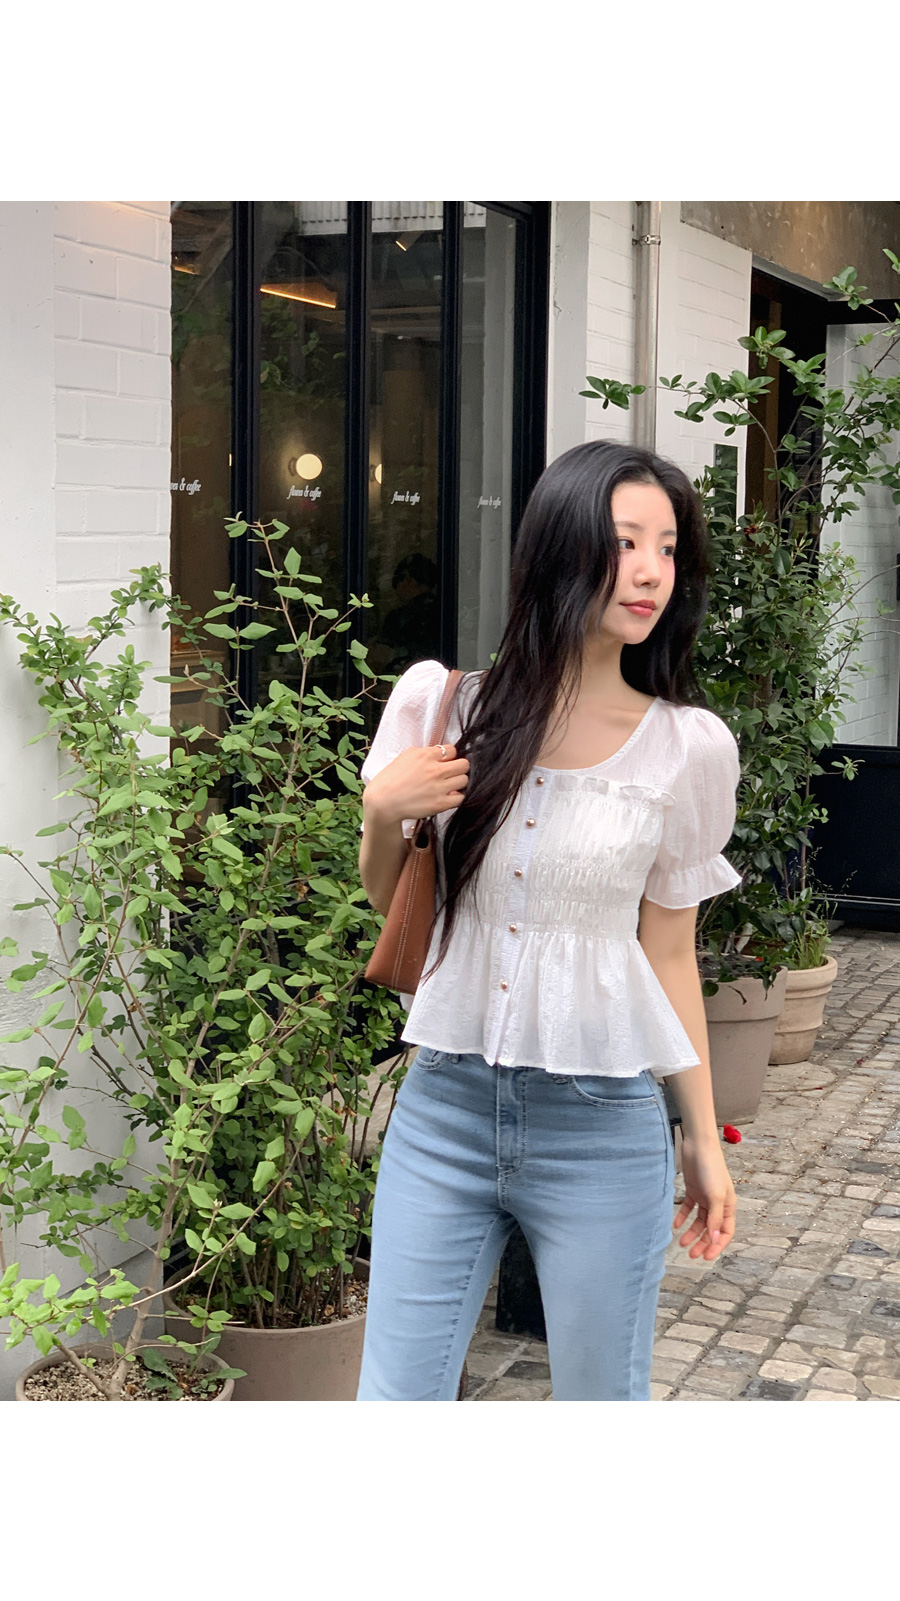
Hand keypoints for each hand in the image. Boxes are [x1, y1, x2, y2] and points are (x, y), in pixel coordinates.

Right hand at [362, 743, 468, 828]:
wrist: (382, 802)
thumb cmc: (390, 779)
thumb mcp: (404, 757)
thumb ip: (423, 752)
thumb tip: (437, 752)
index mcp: (426, 755)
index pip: (453, 750)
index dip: (449, 757)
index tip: (444, 762)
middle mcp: (435, 770)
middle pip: (464, 764)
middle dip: (458, 768)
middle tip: (450, 774)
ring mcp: (439, 787)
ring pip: (464, 780)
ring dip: (458, 783)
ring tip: (448, 786)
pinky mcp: (440, 803)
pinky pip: (460, 798)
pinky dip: (456, 797)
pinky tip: (447, 797)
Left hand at [673, 1135, 735, 1261]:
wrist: (698, 1145)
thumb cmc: (711, 1168)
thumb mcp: (715, 1195)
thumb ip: (714, 1217)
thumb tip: (714, 1239)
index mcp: (728, 1206)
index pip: (725, 1232)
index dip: (717, 1246)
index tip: (706, 1257)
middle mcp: (718, 1203)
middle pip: (711, 1229)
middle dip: (702, 1242)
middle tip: (691, 1254)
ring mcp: (705, 1197)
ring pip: (699, 1221)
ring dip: (691, 1232)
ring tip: (681, 1243)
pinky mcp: (693, 1190)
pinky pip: (688, 1208)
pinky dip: (682, 1217)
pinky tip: (675, 1225)